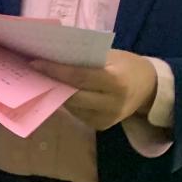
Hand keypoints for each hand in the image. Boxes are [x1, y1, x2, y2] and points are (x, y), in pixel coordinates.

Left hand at [31, 50, 156, 130]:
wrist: (149, 88)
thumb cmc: (127, 65)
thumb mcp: (110, 55)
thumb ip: (85, 58)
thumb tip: (53, 55)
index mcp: (115, 82)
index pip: (79, 77)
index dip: (55, 71)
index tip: (35, 63)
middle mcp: (112, 104)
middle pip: (72, 95)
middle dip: (51, 83)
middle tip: (32, 70)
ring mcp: (107, 119)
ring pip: (72, 106)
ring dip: (56, 93)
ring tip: (41, 78)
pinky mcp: (101, 126)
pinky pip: (77, 113)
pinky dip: (66, 101)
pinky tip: (58, 90)